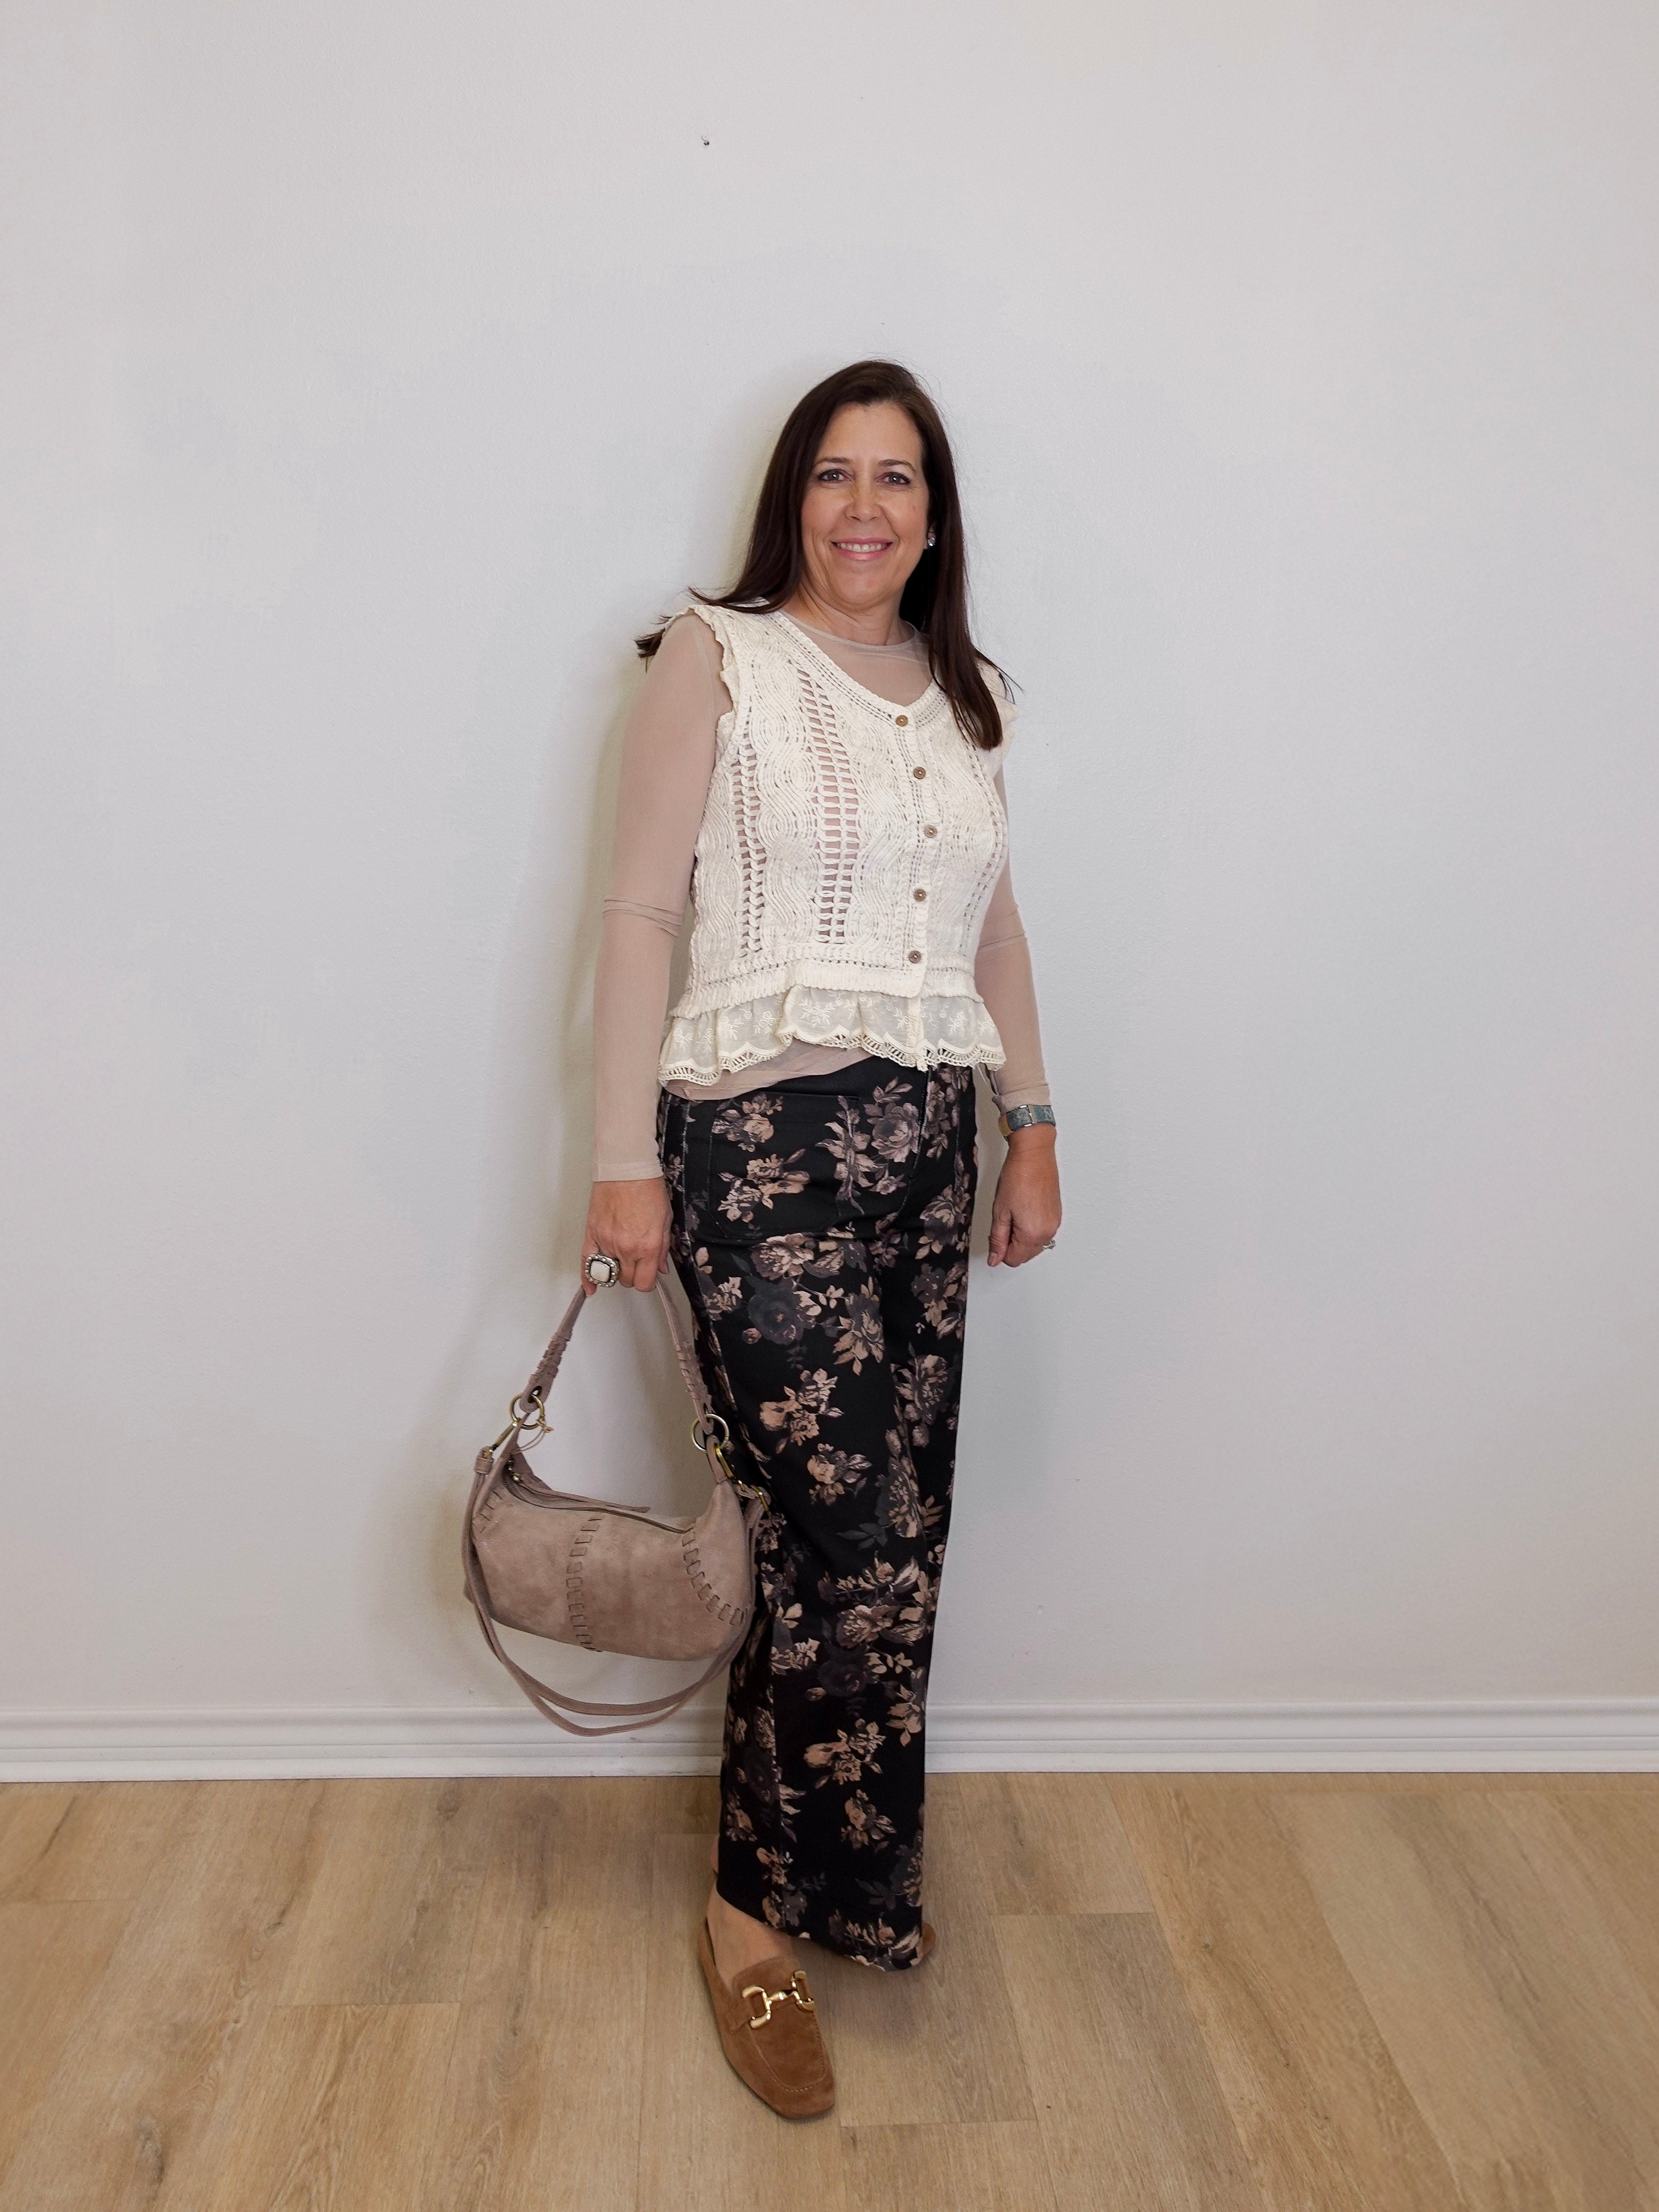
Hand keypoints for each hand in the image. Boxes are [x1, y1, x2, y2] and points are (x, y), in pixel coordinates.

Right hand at [583, 1176, 671, 1294]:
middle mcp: (626, 1248)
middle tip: (636, 1263)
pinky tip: (591, 1287)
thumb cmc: (647, 1188)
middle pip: (626, 1280)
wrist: (626, 1169)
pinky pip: (587, 1263)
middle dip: (633, 1275)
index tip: (648, 1276)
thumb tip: (660, 1268)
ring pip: (609, 1273)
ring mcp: (607, 1242)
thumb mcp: (665, 1220)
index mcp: (648, 1246)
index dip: (647, 1281)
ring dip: (616, 1270)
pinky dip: (588, 1278)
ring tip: (621, 1259)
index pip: (644, 1282)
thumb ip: (663, 1248)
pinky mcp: (593, 1234)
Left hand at [987, 1125, 1059, 1267]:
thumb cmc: (1017, 1177)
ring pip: (1035, 1246)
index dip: (1000, 1250)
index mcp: (1032, 1234)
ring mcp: (1054, 1224)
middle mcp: (1047, 1232)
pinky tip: (1025, 1211)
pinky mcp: (1057, 1216)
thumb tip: (995, 1259)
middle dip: (1012, 1245)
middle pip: (1025, 1255)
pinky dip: (1032, 1229)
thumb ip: (997, 1239)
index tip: (997, 1232)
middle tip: (1004, 1221)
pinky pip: (1043, 1233)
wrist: (1034, 1156)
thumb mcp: (999, 1212)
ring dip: (1022, 1237)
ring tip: (1015, 1214)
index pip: (1013, 1259)